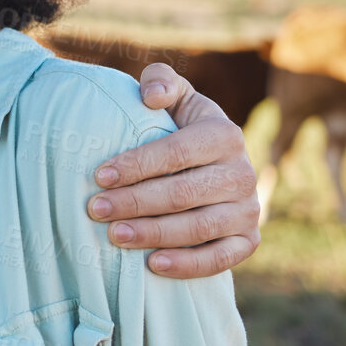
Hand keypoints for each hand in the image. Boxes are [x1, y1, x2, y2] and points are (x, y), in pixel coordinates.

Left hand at [86, 61, 260, 278]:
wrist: (209, 162)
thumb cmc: (178, 124)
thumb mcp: (173, 94)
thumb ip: (160, 80)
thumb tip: (150, 97)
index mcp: (224, 134)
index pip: (176, 153)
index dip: (136, 166)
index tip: (98, 176)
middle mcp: (242, 173)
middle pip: (184, 193)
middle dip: (135, 202)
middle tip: (95, 209)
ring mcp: (249, 209)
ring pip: (200, 228)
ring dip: (154, 234)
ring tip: (114, 235)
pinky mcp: (248, 239)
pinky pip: (222, 259)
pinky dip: (190, 265)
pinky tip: (153, 265)